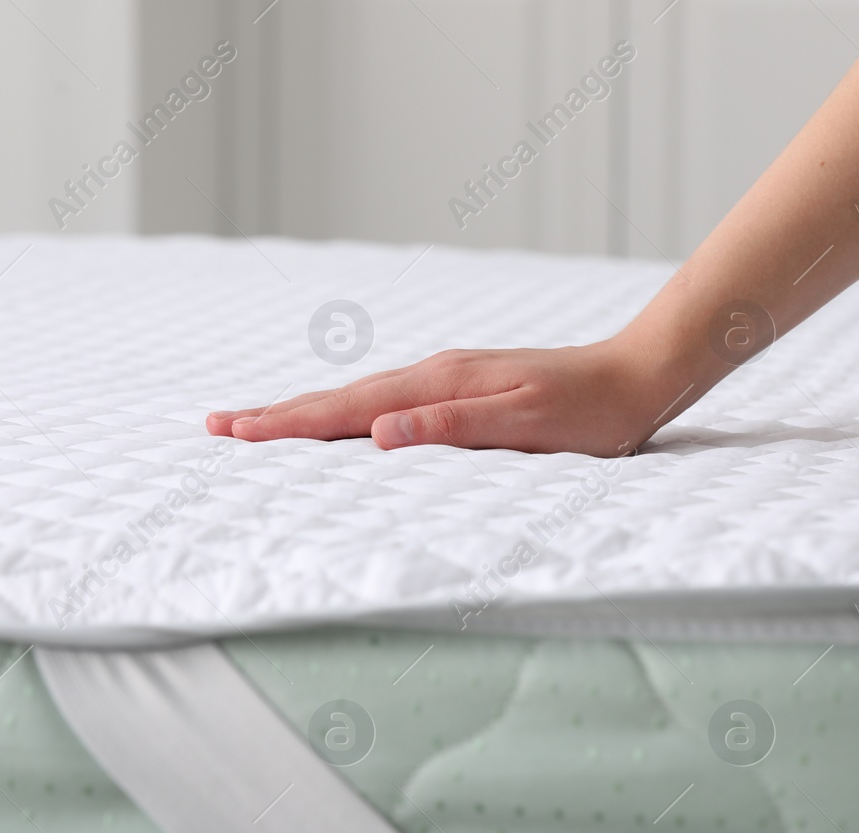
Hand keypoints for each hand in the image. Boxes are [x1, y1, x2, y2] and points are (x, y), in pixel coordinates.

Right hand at [206, 338, 694, 457]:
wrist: (637, 375)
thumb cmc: (589, 411)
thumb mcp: (524, 425)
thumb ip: (451, 426)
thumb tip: (377, 432)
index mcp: (440, 385)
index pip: (348, 409)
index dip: (289, 423)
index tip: (236, 432)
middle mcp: (436, 374)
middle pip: (342, 398)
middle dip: (280, 413)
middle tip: (220, 424)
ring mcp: (449, 378)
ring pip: (362, 397)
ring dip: (309, 411)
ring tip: (263, 421)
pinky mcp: (464, 387)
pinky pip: (388, 400)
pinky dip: (350, 411)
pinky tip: (348, 420)